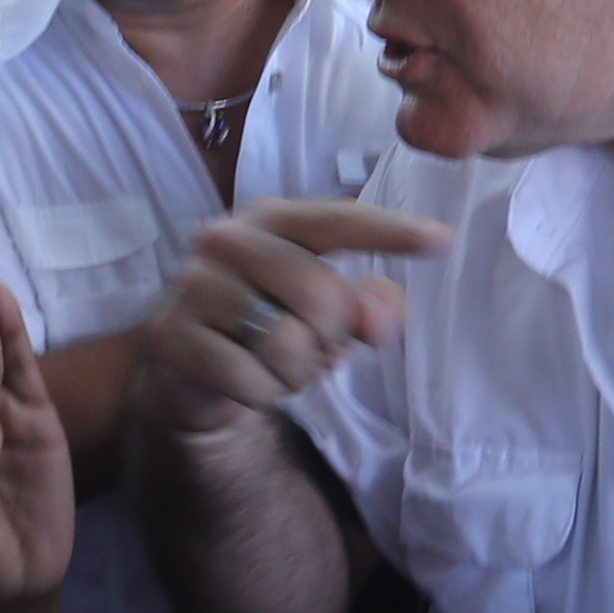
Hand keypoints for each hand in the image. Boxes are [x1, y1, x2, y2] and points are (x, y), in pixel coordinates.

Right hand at [123, 202, 443, 454]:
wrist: (190, 373)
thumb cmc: (267, 326)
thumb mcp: (325, 313)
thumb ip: (366, 306)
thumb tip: (378, 319)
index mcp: (269, 218)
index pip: (337, 221)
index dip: (389, 231)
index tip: (442, 240)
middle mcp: (224, 239)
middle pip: (320, 295)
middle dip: (330, 339)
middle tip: (313, 349)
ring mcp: (191, 286)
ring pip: (285, 343)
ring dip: (296, 372)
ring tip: (276, 366)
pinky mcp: (170, 336)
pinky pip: (250, 379)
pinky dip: (264, 394)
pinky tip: (248, 384)